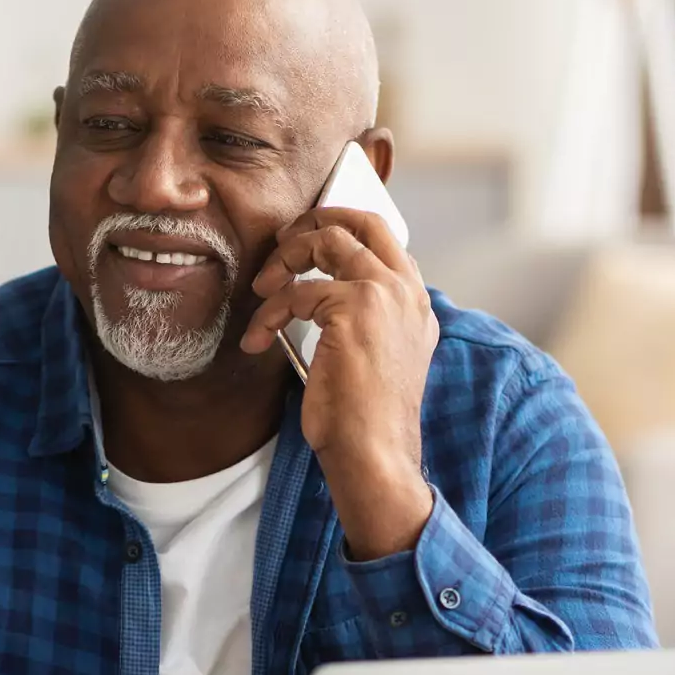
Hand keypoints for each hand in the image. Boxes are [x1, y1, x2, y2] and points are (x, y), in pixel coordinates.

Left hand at [242, 206, 438, 559]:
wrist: (375, 453)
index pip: (385, 241)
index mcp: (416, 304)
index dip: (344, 230)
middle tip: (282, 242)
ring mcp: (384, 294)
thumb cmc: (368, 420)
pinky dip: (268, 314)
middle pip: (361, 222)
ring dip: (284, 261)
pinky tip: (258, 340)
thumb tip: (316, 302)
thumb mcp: (377, 360)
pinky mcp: (353, 308)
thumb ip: (364, 323)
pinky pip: (295, 293)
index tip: (308, 243)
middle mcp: (407, 291)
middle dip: (316, 221)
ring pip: (326, 242)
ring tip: (262, 289)